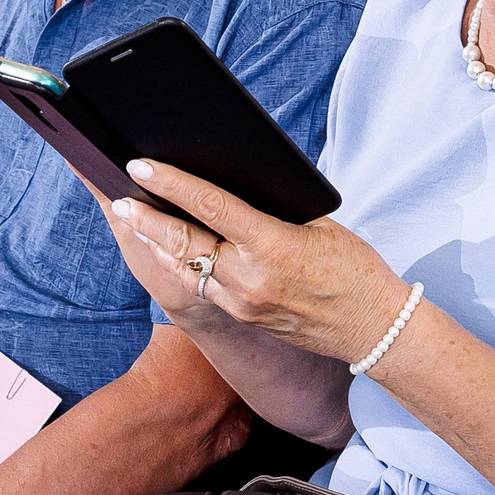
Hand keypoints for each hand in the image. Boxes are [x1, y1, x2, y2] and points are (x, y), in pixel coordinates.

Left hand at [101, 158, 411, 365]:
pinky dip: (182, 264)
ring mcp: (244, 303)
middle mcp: (251, 278)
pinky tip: (169, 248)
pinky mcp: (245, 318)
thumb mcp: (321, 227)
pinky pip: (203, 287)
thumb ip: (274, 212)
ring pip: (186, 267)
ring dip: (157, 243)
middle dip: (146, 219)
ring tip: (134, 218)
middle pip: (184, 242)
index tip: (141, 166)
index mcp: (274, 246)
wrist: (374, 328)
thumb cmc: (355, 269)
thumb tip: (232, 189)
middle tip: (121, 198)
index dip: (171, 183)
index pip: (210, 206)